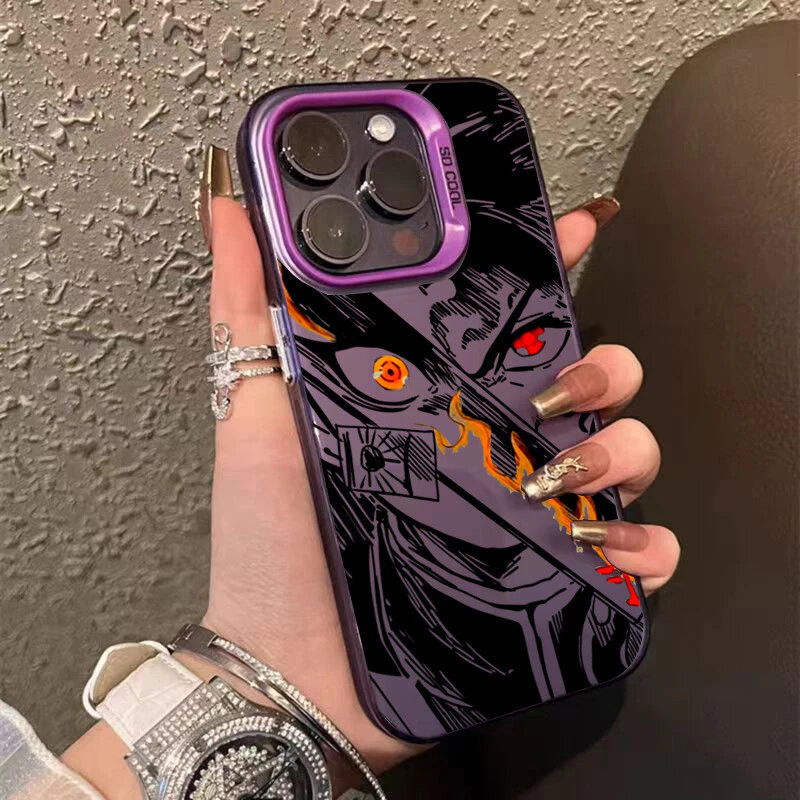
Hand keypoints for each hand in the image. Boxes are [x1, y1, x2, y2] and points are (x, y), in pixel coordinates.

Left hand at [201, 173, 678, 778]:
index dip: (556, 264)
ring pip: (629, 452)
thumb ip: (247, 306)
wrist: (285, 657)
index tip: (577, 226)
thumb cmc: (267, 533)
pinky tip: (604, 545)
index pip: (516, 318)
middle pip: (595, 377)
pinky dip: (644, 546)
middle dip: (602, 363)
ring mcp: (528, 513)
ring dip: (623, 448)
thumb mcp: (255, 405)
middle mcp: (494, 446)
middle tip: (550, 390)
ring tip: (563, 471)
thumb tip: (229, 206)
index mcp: (441, 398)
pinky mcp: (549, 580)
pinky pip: (639, 554)